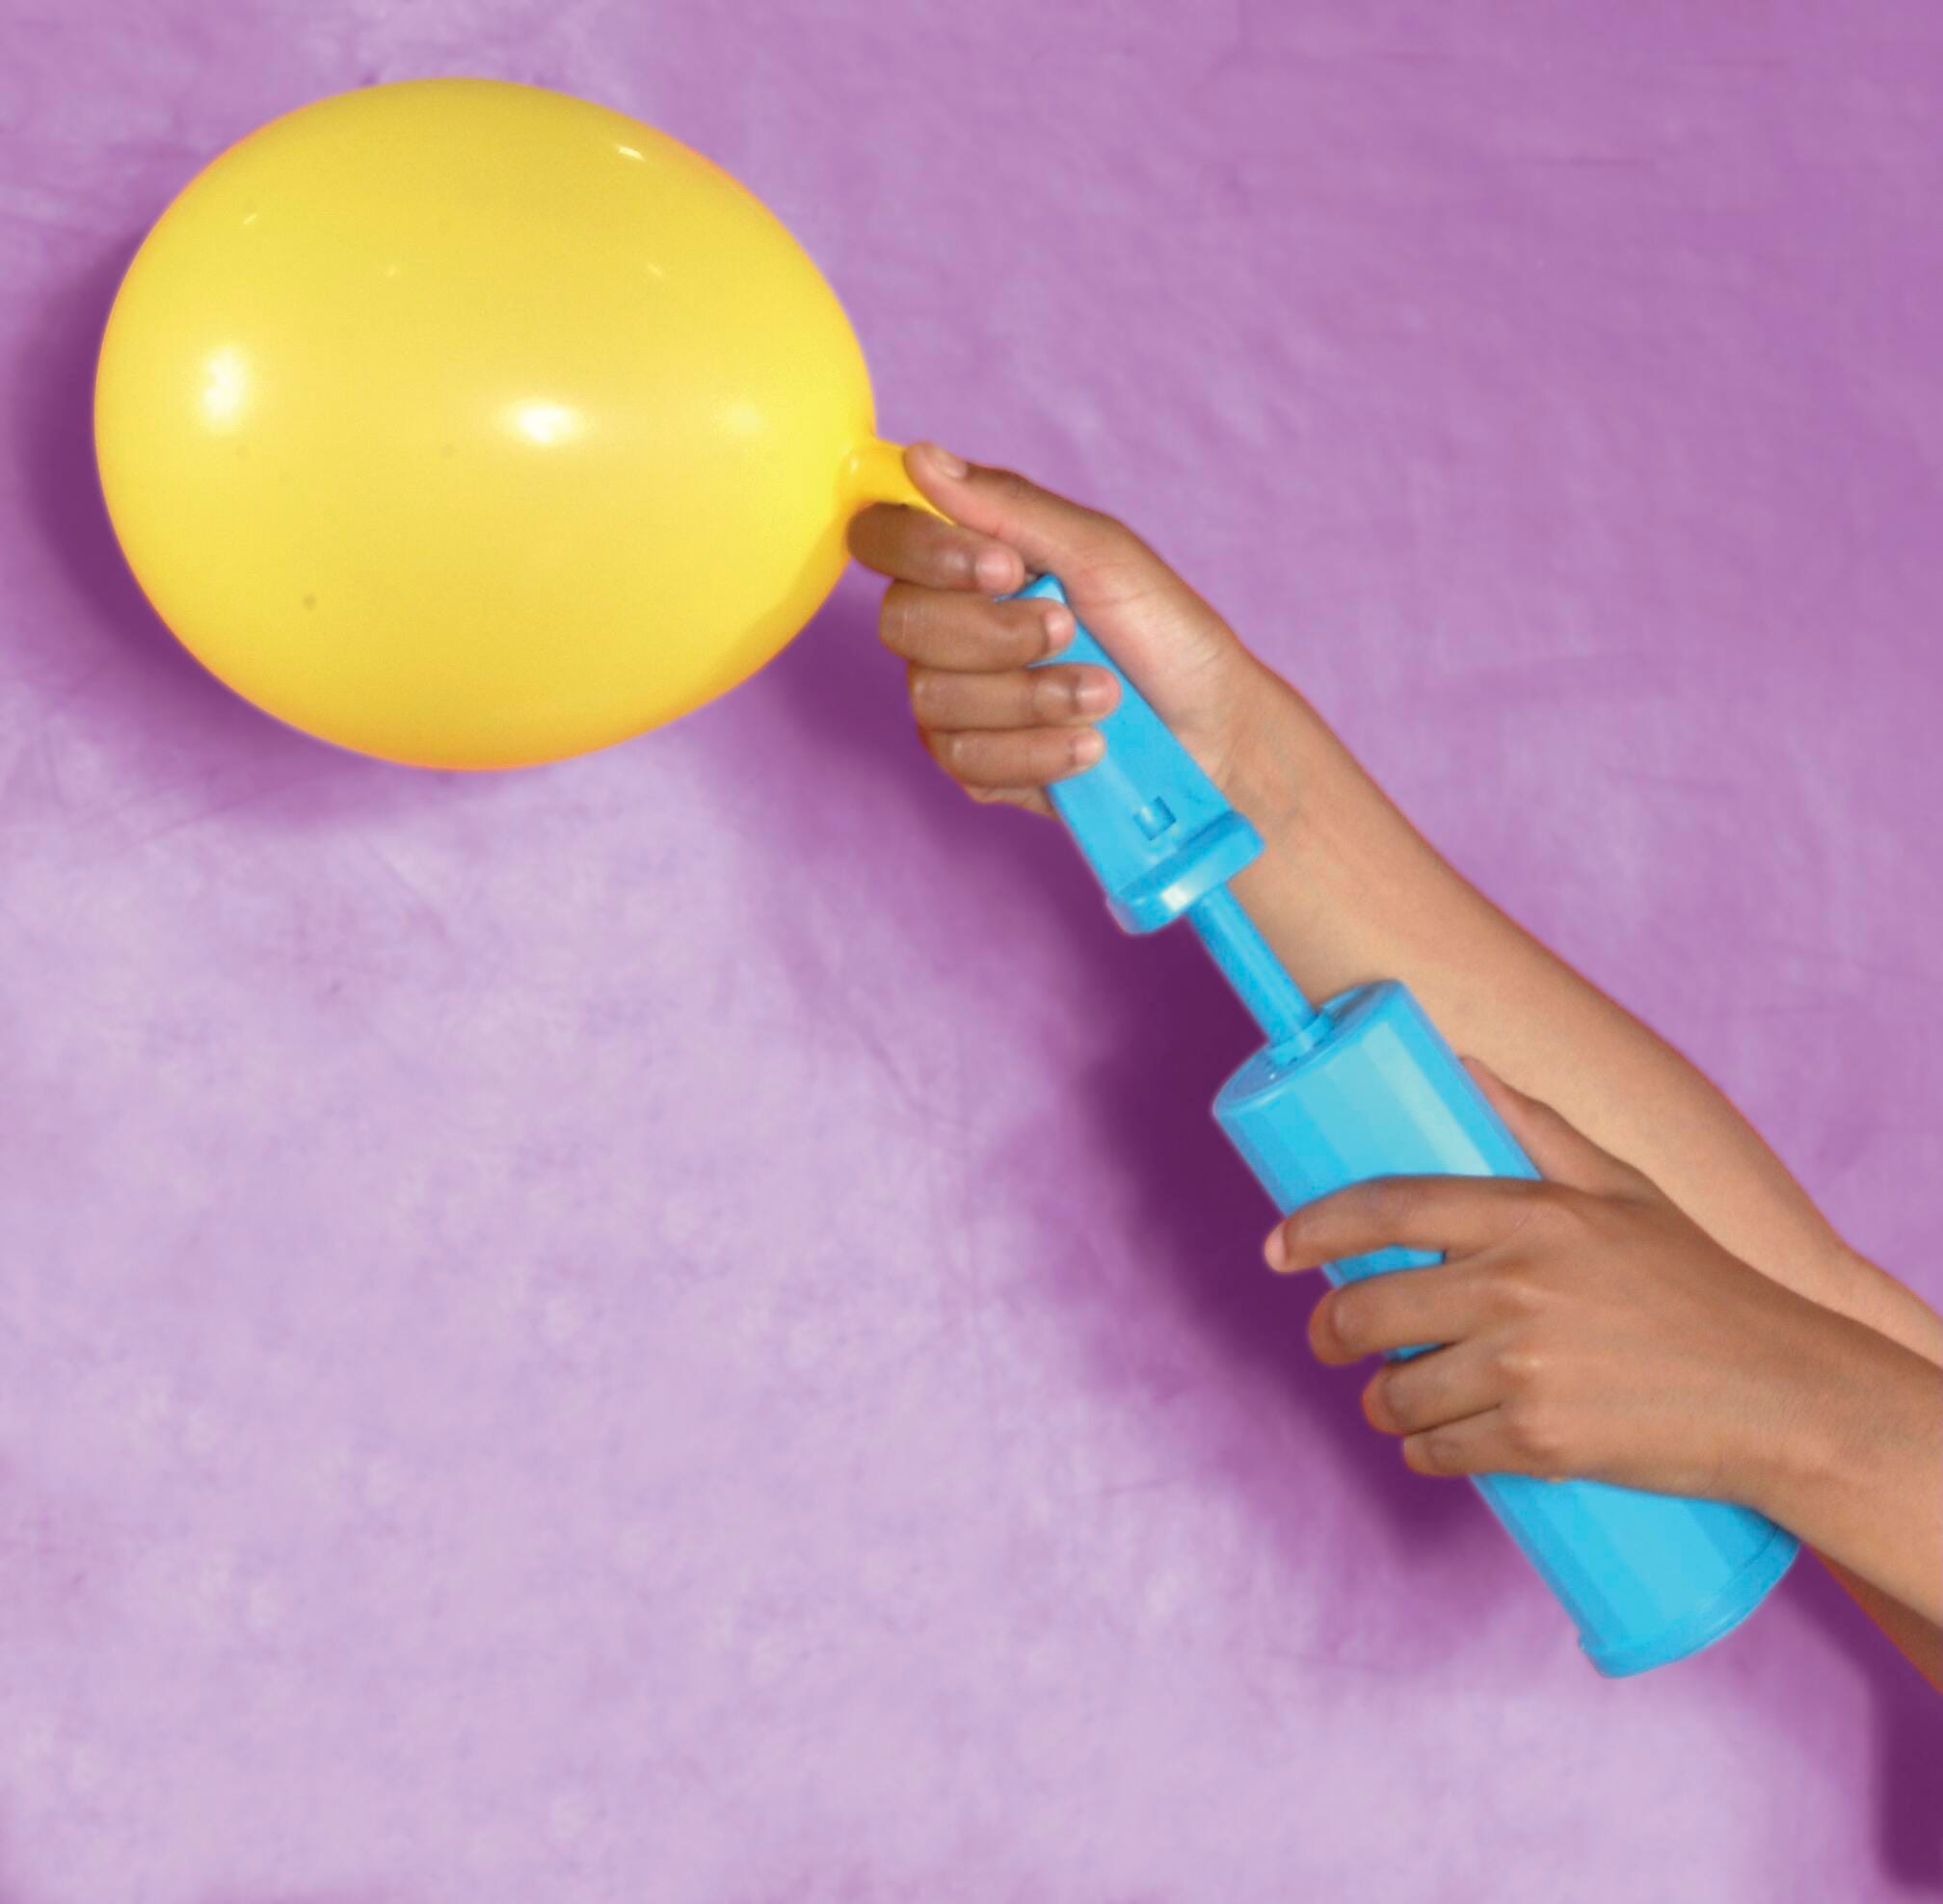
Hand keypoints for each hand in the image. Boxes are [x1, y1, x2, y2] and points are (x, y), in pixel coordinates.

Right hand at [847, 443, 1285, 818]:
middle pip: (901, 622)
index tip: (1004, 568)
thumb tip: (920, 457)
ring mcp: (953, 700)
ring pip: (933, 696)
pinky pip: (966, 759)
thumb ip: (1008, 507)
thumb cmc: (1161, 631)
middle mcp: (946, 628)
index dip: (924, 552)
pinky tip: (1089, 744)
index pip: (884, 538)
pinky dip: (1038, 750)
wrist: (1210, 728)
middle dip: (996, 633)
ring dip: (1032, 696)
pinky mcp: (975, 766)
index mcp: (967, 561)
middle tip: (1069, 629)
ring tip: (1103, 694)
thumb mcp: (1099, 553)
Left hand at [1260, 1059, 1873, 1509]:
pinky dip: (1423, 1451)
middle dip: (1331, 1332)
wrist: (1781, 1396)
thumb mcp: (1624, 1191)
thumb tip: (1465, 1065)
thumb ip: (1538, 1129)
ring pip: (1394, 1393)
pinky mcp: (1538, 1443)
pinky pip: (1438, 1451)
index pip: (1385, 1208)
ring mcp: (1522, 1369)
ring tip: (1394, 1395)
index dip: (1313, 1228)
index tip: (1277, 1247)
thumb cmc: (1698, 1285)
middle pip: (1366, 1312)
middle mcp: (1513, 1287)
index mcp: (1528, 1215)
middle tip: (1332, 1338)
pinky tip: (1430, 1442)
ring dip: (1380, 1401)